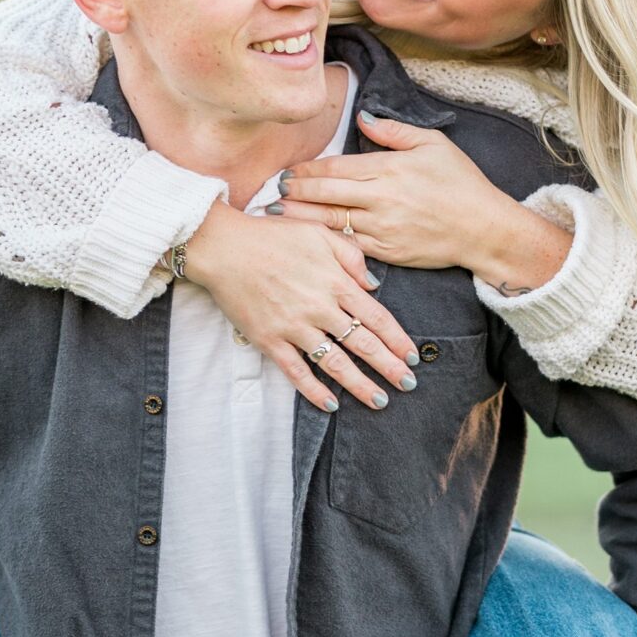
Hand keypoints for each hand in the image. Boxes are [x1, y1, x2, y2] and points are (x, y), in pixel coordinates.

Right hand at [181, 202, 418, 413]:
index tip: (412, 356)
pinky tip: (332, 404)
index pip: (376, 317)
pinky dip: (314, 391)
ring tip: (380, 401)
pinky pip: (296, 371)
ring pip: (334, 363)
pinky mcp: (269, 340)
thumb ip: (351, 256)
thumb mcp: (318, 232)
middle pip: (363, 344)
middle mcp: (319, 307)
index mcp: (335, 281)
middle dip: (389, 367)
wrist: (224, 247)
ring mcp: (294, 326)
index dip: (397, 339)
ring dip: (360, 385)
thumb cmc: (271, 236)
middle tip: (408, 385)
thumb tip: (373, 284)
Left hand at [273, 114, 571, 292]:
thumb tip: (363, 117)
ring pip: (330, 223)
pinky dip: (325, 242)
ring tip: (276, 216)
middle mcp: (381, 200)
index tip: (289, 171)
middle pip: (326, 195)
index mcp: (389, 169)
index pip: (336, 168)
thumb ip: (394, 131)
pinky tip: (307, 240)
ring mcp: (382, 229)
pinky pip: (348, 246)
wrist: (484, 229)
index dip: (308, 170)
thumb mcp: (434, 144)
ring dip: (300, 219)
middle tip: (272, 190)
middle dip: (295, 193)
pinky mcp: (386, 253)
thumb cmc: (461, 183)